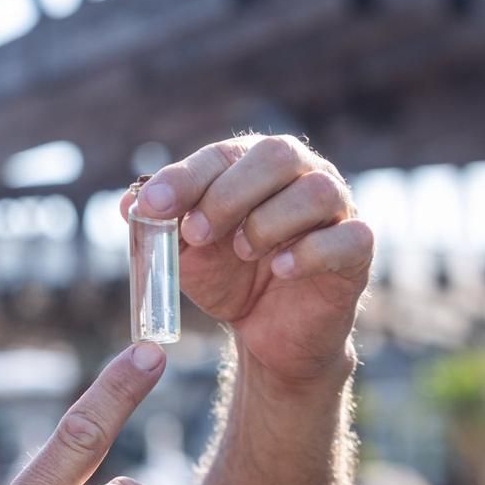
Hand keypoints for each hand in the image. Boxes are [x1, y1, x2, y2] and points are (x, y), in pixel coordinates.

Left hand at [122, 135, 373, 386]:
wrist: (267, 330)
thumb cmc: (227, 277)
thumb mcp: (183, 253)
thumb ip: (159, 227)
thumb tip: (128, 203)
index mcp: (254, 166)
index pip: (222, 154)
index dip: (185, 177)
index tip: (153, 207)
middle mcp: (301, 176)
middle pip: (278, 155)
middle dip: (228, 195)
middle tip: (197, 234)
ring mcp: (336, 211)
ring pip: (318, 191)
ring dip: (269, 222)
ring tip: (242, 252)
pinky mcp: (357, 251)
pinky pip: (349, 237)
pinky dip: (310, 252)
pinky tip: (280, 271)